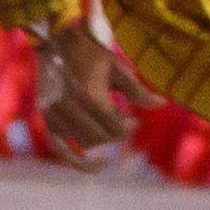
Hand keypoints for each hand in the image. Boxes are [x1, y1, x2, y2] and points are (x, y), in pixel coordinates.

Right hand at [32, 16, 158, 168]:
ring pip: (85, 143)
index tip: (133, 119)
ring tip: (106, 128)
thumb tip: (162, 105)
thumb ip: (138, 89)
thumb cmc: (90, 53)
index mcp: (90, 95)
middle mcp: (71, 107)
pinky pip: (58, 147)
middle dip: (117, 133)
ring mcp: (56, 114)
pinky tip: (94, 167)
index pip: (116, 126)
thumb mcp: (117, 67)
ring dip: (100, 140)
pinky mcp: (47, 117)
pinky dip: (74, 160)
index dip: (130, 126)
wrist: (55, 42)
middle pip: (102, 137)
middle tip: (122, 122)